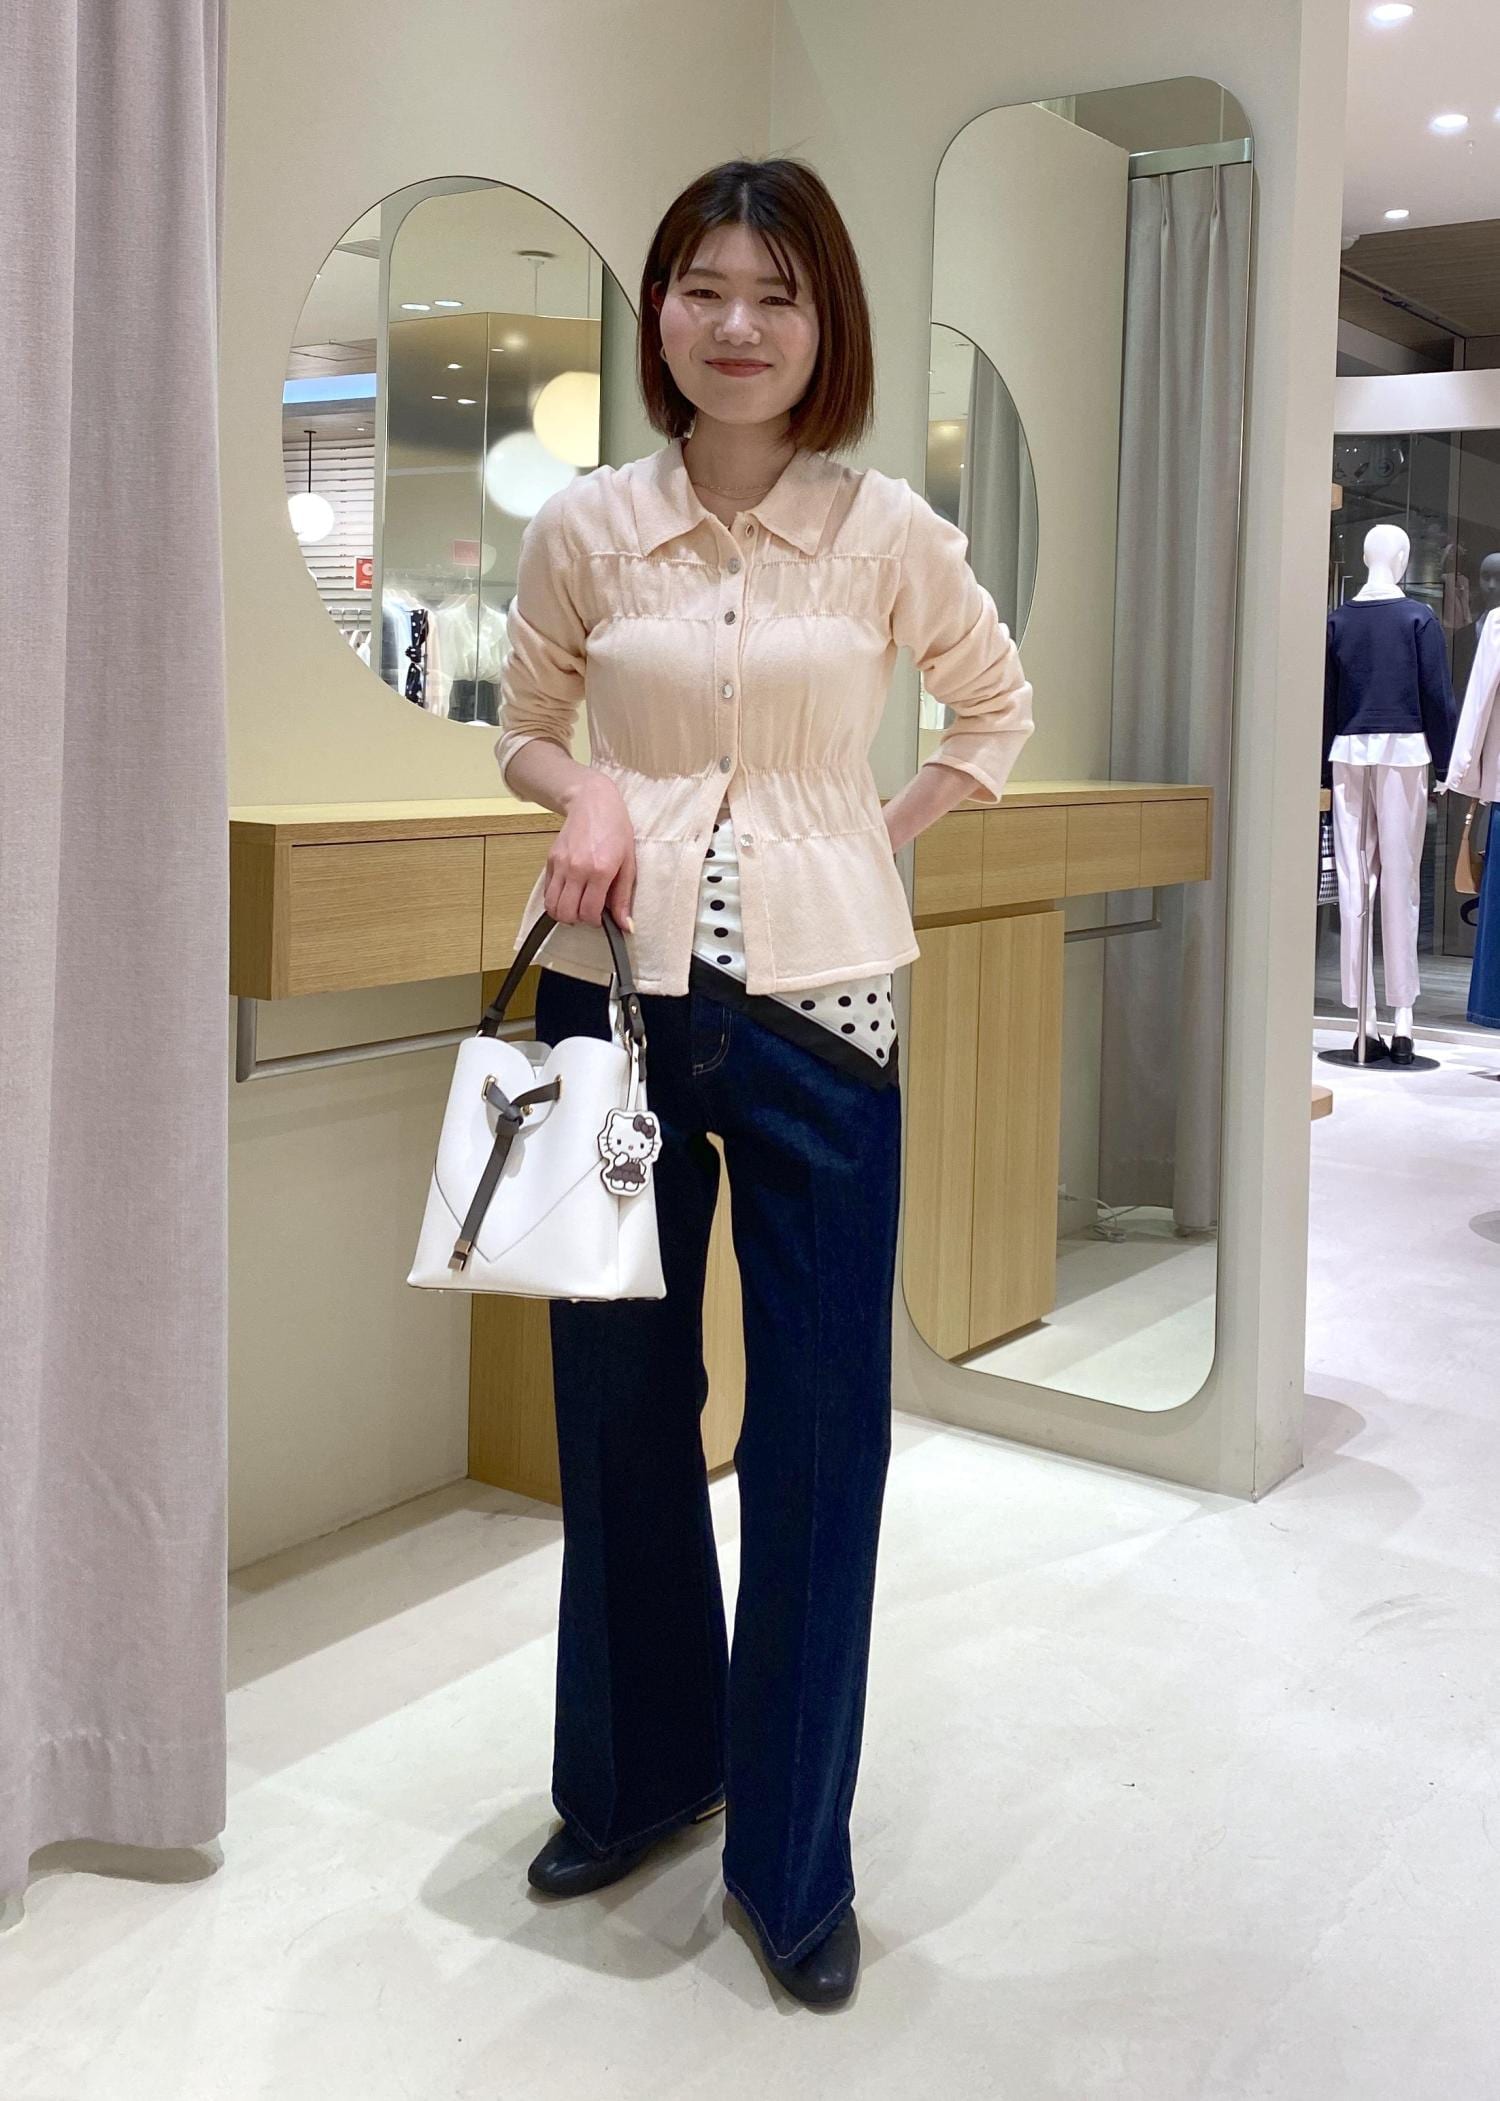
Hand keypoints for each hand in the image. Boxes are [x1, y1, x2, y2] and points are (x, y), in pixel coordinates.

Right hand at [544, 774, 636, 930]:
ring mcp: (561, 864)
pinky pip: (546, 891)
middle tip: (587, 912)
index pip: (589, 911)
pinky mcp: (550, 860)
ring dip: (563, 913)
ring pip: (552, 905)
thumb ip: (623, 897)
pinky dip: (554, 900)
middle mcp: (577, 868)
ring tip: (575, 906)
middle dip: (577, 919)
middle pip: (567, 912)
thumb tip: (626, 926)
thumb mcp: (628, 862)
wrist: (593, 802)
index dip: (595, 922)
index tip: (600, 918)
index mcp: (600, 870)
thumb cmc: (615, 830)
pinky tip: (568, 894)